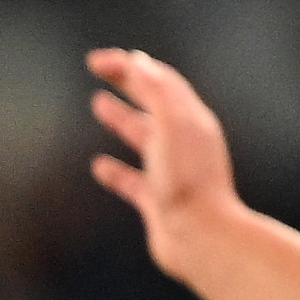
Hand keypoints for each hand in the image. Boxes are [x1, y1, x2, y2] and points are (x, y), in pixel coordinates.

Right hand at [83, 47, 241, 268]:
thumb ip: (158, 92)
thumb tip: (140, 63)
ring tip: (99, 104)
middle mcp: (182, 143)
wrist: (201, 238)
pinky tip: (100, 167)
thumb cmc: (189, 183)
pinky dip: (115, 170)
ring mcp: (170, 172)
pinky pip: (132, 180)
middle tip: (99, 68)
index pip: (158, 81)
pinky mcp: (158, 201)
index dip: (129, 66)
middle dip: (127, 82)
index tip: (98, 61)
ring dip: (121, 118)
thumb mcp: (173, 126)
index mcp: (190, 121)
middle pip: (152, 103)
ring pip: (141, 137)